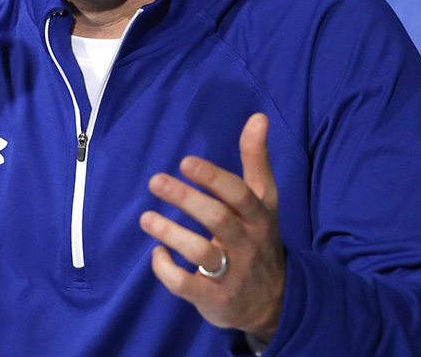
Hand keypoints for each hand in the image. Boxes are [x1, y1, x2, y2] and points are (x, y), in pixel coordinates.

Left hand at [140, 113, 285, 340]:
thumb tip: (258, 117)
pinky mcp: (213, 298)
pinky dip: (166, 269)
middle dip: (186, 198)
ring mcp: (231, 274)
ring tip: (146, 218)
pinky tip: (156, 252)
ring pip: (201, 252)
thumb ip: (256, 160)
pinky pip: (186, 285)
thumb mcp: (264, 201)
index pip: (240, 194)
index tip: (185, 162)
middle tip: (155, 181)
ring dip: (171, 233)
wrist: (274, 302)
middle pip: (218, 218)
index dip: (213, 177)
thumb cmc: (259, 239)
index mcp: (259, 217)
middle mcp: (247, 244)